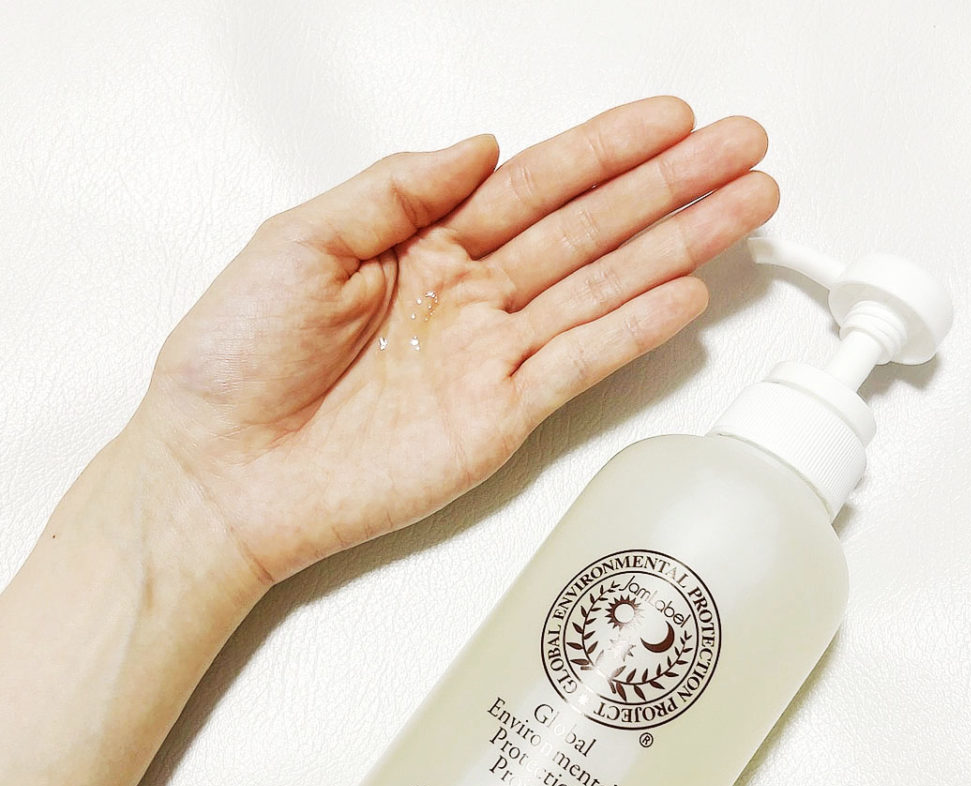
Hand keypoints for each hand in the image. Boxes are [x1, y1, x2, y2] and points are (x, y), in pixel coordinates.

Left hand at [138, 97, 776, 587]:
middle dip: (667, 189)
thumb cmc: (236, 361)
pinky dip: (634, 331)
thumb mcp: (301, 239)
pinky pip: (581, 365)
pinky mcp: (498, 420)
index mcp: (420, 245)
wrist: (223, 473)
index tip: (670, 122)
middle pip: (588, 229)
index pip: (534, 183)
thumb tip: (482, 146)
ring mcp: (489, 359)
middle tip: (739, 153)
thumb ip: (397, 188)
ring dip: (674, 249)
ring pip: (601, 289)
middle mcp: (467, 297)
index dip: (606, 150)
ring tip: (741, 210)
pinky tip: (683, 297)